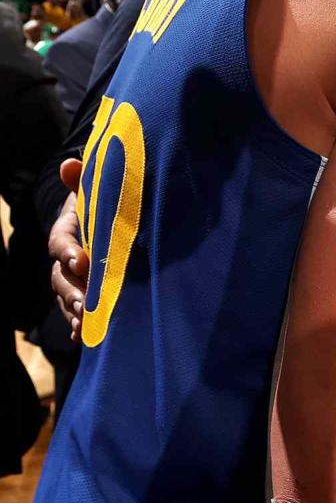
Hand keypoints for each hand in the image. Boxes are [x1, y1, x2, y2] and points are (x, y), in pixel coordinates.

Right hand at [49, 159, 87, 340]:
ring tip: (85, 324)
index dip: (69, 252)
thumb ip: (82, 180)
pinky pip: (78, 313)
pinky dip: (80, 326)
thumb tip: (70, 164)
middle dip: (72, 291)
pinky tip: (84, 338)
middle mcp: (65, 260)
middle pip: (61, 279)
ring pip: (67, 298)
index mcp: (65, 233)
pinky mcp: (85, 295)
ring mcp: (73, 280)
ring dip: (75, 312)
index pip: (60, 244)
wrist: (109, 223)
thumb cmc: (102, 205)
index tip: (82, 261)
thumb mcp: (94, 191)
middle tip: (85, 304)